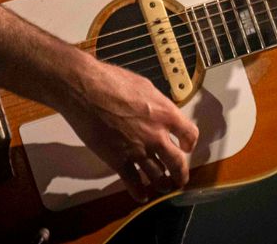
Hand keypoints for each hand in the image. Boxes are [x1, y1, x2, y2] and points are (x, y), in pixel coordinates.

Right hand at [57, 56, 198, 201]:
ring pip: (158, 176)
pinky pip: (133, 182)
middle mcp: (156, 135)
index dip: (189, 143)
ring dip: (162, 184)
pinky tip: (142, 195)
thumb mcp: (144, 86)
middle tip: (180, 177)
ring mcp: (137, 150)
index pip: (190, 135)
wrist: (85, 90)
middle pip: (177, 162)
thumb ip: (156, 104)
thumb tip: (159, 111)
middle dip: (180, 173)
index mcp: (165, 113)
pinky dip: (139, 192)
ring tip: (163, 186)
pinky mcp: (118, 160)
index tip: (185, 146)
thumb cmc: (111, 81)